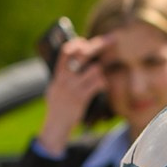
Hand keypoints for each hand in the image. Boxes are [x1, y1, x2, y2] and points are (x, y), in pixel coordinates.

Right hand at [37, 34, 108, 150]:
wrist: (55, 126)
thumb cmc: (57, 107)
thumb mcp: (55, 89)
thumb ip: (63, 76)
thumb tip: (75, 61)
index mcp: (57, 75)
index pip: (65, 52)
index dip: (76, 43)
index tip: (84, 41)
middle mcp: (64, 79)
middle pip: (82, 55)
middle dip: (98, 45)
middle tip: (111, 39)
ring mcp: (73, 88)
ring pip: (95, 69)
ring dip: (101, 71)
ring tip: (99, 77)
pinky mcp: (81, 98)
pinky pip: (98, 84)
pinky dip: (103, 83)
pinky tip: (102, 87)